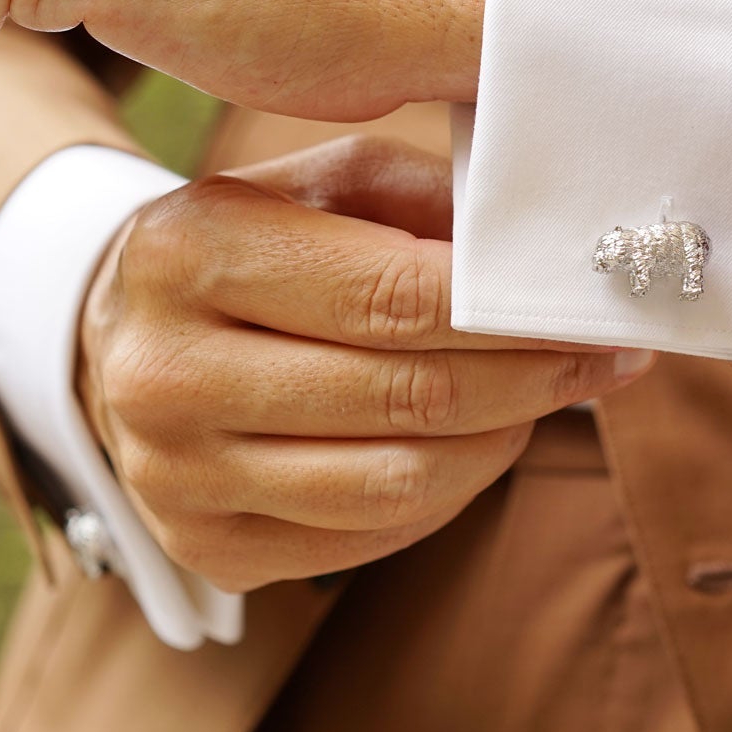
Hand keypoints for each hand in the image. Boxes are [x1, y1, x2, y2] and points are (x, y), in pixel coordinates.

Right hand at [76, 135, 650, 592]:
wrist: (124, 335)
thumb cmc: (257, 238)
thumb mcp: (323, 183)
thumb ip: (429, 201)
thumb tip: (551, 251)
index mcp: (189, 251)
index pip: (393, 296)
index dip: (513, 312)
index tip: (597, 309)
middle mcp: (164, 371)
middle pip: (405, 395)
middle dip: (532, 378)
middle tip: (607, 358)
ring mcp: (175, 475)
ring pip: (398, 482)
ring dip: (502, 441)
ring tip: (545, 398)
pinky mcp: (205, 548)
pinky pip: (371, 536)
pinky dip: (449, 492)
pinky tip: (476, 444)